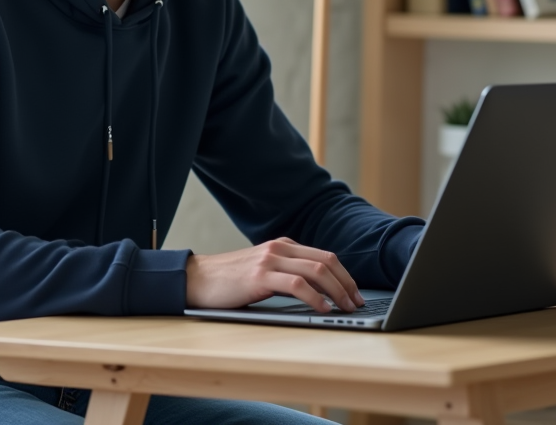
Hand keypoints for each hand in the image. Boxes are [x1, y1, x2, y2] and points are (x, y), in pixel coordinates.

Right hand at [186, 237, 364, 313]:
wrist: (197, 279)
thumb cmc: (229, 280)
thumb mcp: (263, 270)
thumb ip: (286, 273)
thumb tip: (318, 292)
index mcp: (282, 245)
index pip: (324, 257)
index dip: (345, 275)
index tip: (355, 293)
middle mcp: (279, 248)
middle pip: (326, 261)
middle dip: (347, 284)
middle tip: (357, 303)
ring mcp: (270, 260)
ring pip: (316, 271)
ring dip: (337, 291)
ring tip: (346, 308)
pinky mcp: (260, 276)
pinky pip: (297, 285)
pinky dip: (315, 298)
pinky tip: (323, 309)